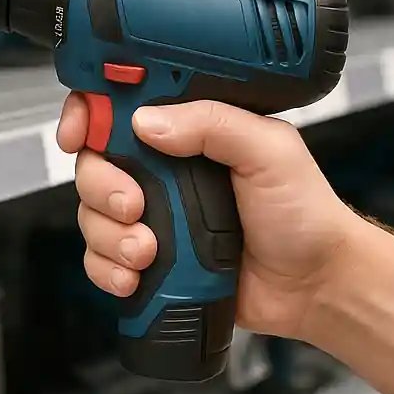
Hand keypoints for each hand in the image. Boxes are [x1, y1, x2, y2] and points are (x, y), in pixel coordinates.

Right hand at [56, 95, 358, 339]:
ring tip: (148, 251)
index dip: (88, 116)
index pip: (118, 108)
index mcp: (187, 130)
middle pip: (93, 165)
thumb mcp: (269, 150)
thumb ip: (213, 123)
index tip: (80, 133)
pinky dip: (108, 269)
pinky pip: (100, 260)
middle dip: (101, 188)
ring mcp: (153, 216)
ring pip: (91, 215)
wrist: (314, 284)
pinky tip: (136, 275)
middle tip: (134, 205)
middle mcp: (162, 170)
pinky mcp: (149, 259)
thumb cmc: (304, 214)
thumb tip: (148, 121)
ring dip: (109, 236)